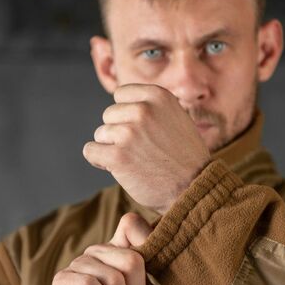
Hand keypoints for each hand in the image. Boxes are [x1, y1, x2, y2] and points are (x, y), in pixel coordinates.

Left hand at [83, 84, 209, 213]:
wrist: (193, 189)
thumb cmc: (186, 157)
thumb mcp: (177, 118)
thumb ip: (154, 107)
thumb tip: (125, 101)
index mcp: (158, 96)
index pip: (121, 94)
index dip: (127, 114)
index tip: (141, 130)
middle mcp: (143, 110)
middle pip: (109, 115)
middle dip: (119, 132)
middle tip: (141, 150)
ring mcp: (129, 133)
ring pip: (100, 134)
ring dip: (112, 148)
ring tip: (136, 160)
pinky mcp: (117, 157)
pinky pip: (91, 151)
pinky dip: (100, 161)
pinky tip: (119, 168)